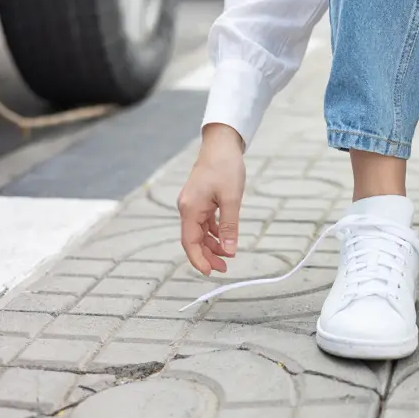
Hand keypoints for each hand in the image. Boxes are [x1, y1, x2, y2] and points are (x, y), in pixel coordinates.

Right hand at [178, 124, 245, 275]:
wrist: (221, 144)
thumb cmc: (225, 167)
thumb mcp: (231, 199)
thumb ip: (229, 226)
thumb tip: (230, 250)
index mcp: (190, 209)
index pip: (190, 242)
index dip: (198, 260)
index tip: (210, 273)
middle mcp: (187, 208)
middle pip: (193, 240)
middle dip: (206, 256)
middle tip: (224, 268)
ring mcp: (192, 204)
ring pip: (199, 232)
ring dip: (211, 246)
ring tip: (227, 257)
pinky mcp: (200, 200)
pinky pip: (204, 223)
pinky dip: (213, 233)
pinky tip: (225, 239)